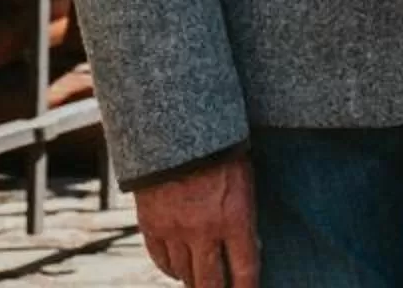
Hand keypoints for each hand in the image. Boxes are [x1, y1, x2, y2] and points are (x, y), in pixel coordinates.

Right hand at [132, 151, 256, 286]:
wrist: (178, 130)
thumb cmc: (222, 151)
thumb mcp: (246, 181)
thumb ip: (245, 217)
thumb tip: (250, 248)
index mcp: (235, 218)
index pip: (245, 270)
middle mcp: (205, 230)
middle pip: (210, 282)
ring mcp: (175, 231)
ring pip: (184, 274)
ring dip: (194, 281)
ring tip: (202, 282)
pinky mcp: (152, 226)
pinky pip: (161, 260)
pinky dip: (171, 269)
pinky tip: (179, 270)